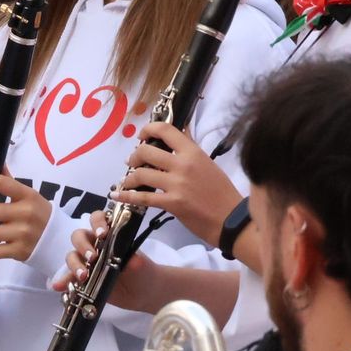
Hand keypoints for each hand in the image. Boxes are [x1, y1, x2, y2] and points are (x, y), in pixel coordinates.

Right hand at [52, 211, 152, 310]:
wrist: (144, 293)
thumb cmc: (143, 271)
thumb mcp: (140, 264)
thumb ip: (134, 260)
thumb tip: (131, 261)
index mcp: (108, 234)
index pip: (97, 219)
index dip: (97, 223)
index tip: (103, 234)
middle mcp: (94, 245)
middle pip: (78, 237)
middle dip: (82, 245)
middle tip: (93, 257)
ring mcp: (87, 262)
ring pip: (72, 256)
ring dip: (74, 264)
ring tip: (83, 276)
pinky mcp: (83, 279)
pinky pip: (69, 278)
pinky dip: (62, 281)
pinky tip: (58, 286)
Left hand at [115, 121, 242, 246]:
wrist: (232, 221)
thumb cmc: (222, 192)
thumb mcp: (207, 163)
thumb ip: (190, 148)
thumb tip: (181, 129)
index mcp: (193, 152)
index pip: (165, 130)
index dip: (148, 130)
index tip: (142, 136)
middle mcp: (183, 164)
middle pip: (146, 151)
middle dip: (134, 156)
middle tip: (132, 162)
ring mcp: (176, 184)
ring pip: (140, 174)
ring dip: (129, 177)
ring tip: (127, 180)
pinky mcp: (172, 203)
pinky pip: (142, 197)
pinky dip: (127, 196)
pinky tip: (118, 195)